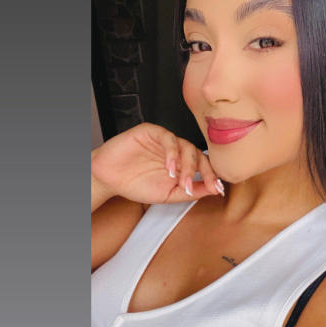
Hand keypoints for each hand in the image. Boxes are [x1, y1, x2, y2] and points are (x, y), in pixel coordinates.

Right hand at [91, 122, 223, 203]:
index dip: (211, 176)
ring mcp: (165, 141)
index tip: (216, 189)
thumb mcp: (168, 194)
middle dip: (200, 172)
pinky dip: (171, 153)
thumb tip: (214, 190)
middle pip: (198, 155)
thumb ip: (190, 192)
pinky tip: (169, 168)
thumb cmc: (136, 185)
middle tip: (193, 187)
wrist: (109, 179)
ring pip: (185, 145)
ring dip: (186, 165)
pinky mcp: (152, 132)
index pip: (204, 165)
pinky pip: (168, 138)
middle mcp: (176, 151)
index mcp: (182, 164)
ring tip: (178, 180)